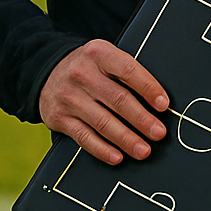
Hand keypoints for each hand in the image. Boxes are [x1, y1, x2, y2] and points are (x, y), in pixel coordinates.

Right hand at [39, 40, 169, 164]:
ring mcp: (69, 97)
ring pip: (103, 122)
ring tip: (143, 150)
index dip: (148, 88)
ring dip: (126, 139)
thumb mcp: (104, 58)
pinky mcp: (59, 118)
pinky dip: (102, 149)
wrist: (46, 72)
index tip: (163, 105)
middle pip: (118, 100)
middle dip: (142, 119)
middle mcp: (82, 74)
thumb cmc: (88, 68)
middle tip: (159, 133)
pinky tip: (117, 156)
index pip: (128, 70)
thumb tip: (158, 101)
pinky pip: (84, 137)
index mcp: (99, 53)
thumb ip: (126, 72)